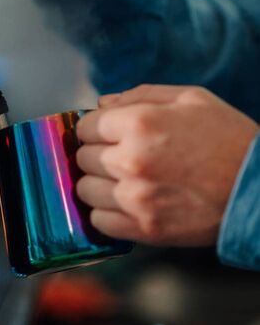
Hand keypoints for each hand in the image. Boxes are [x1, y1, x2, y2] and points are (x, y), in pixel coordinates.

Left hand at [76, 85, 258, 245]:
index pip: (86, 126)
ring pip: (85, 190)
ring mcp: (135, 198)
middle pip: (82, 157)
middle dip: (97, 153)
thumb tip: (101, 104)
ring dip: (99, 183)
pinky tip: (125, 202)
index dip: (97, 128)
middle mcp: (129, 161)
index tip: (109, 133)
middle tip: (121, 155)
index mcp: (138, 123)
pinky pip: (99, 222)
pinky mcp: (145, 229)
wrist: (259, 189)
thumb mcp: (190, 98)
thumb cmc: (228, 137)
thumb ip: (140, 95)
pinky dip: (106, 212)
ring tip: (123, 179)